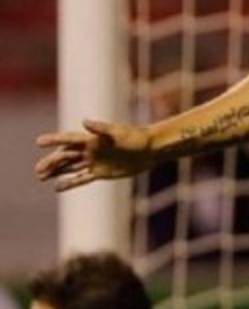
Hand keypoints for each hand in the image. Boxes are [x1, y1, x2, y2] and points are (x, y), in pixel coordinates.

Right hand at [34, 120, 155, 191]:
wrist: (150, 150)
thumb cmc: (136, 138)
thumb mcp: (119, 133)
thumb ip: (101, 129)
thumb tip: (84, 122)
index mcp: (92, 139)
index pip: (68, 139)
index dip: (54, 140)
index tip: (38, 142)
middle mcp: (90, 150)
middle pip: (66, 156)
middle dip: (51, 162)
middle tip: (37, 170)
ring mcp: (95, 161)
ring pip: (70, 167)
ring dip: (56, 171)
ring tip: (40, 176)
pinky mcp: (101, 173)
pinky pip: (81, 179)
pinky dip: (70, 183)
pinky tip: (57, 187)